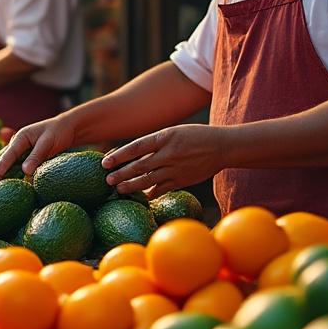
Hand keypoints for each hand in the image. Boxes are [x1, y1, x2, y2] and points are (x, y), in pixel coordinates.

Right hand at [0, 113, 77, 183]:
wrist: (67, 127)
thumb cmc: (59, 132)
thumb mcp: (48, 143)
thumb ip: (37, 156)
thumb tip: (25, 172)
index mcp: (21, 137)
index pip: (8, 155)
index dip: (0, 168)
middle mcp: (18, 143)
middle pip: (2, 158)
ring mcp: (21, 149)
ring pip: (6, 162)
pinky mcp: (26, 155)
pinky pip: (14, 165)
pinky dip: (8, 172)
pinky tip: (4, 181)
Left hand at [101, 124, 225, 197]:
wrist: (222, 147)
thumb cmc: (194, 136)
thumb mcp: (173, 132)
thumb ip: (154, 143)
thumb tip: (131, 154)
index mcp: (165, 137)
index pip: (136, 147)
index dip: (119, 156)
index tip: (105, 162)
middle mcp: (169, 153)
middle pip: (139, 166)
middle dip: (121, 173)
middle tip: (107, 179)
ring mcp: (176, 169)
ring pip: (149, 180)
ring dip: (132, 185)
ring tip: (119, 188)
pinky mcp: (182, 181)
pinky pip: (162, 189)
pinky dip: (150, 193)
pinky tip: (141, 196)